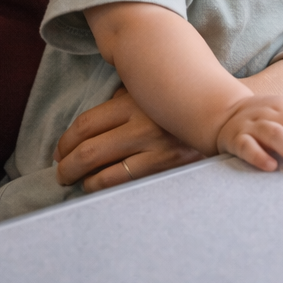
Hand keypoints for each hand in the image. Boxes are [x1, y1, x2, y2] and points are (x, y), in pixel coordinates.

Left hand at [54, 87, 203, 191]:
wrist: (223, 118)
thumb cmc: (176, 107)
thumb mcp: (148, 94)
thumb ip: (121, 101)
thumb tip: (84, 129)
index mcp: (133, 102)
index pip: (85, 125)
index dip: (65, 142)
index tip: (59, 151)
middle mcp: (142, 125)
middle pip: (88, 150)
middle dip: (66, 166)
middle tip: (60, 172)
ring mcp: (156, 149)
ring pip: (101, 173)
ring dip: (82, 180)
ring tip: (77, 181)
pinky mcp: (167, 168)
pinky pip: (123, 184)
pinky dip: (102, 188)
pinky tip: (97, 187)